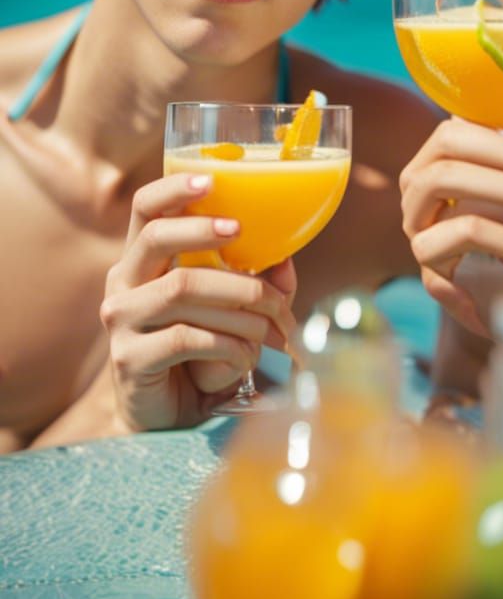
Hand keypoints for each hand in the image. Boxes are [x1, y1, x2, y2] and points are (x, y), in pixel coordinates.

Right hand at [100, 173, 295, 432]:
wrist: (169, 419)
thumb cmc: (201, 354)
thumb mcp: (233, 313)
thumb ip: (259, 284)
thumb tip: (286, 259)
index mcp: (144, 261)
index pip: (144, 210)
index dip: (173, 190)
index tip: (211, 180)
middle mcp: (124, 283)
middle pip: (155, 238)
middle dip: (203, 231)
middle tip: (239, 232)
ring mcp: (121, 321)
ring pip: (182, 288)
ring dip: (237, 302)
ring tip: (270, 326)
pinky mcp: (129, 358)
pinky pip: (185, 337)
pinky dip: (227, 344)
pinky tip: (246, 357)